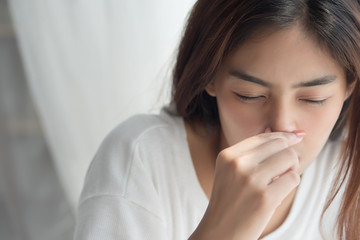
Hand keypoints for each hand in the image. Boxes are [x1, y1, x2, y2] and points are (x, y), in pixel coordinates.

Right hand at [189, 131, 304, 239]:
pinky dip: (290, 184)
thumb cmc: (228, 201)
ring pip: (290, 158)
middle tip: (284, 167)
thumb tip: (277, 132)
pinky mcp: (264, 198)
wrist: (219, 233)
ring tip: (279, 180)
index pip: (263, 137)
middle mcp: (237, 164)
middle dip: (288, 153)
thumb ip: (250, 153)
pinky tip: (278, 192)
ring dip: (291, 169)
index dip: (283, 135)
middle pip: (280, 144)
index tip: (296, 137)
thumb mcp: (229, 172)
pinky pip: (293, 179)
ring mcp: (251, 180)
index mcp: (227, 156)